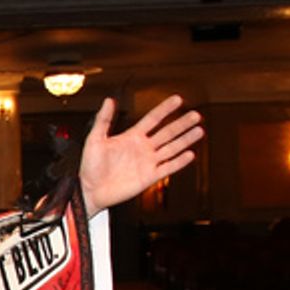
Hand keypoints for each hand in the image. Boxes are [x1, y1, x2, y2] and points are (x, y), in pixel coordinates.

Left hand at [79, 95, 202, 215]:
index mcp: (131, 137)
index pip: (153, 119)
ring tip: (199, 130)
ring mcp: (147, 162)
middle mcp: (142, 148)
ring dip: (185, 140)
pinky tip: (190, 154)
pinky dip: (179, 162)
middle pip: (167, 132)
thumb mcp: (94, 140)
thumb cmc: (89, 167)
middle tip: (196, 115)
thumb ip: (103, 120)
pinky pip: (167, 168)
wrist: (89, 190)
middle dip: (182, 123)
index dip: (165, 109)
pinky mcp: (149, 177)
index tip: (178, 99)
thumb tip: (108, 101)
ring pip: (171, 148)